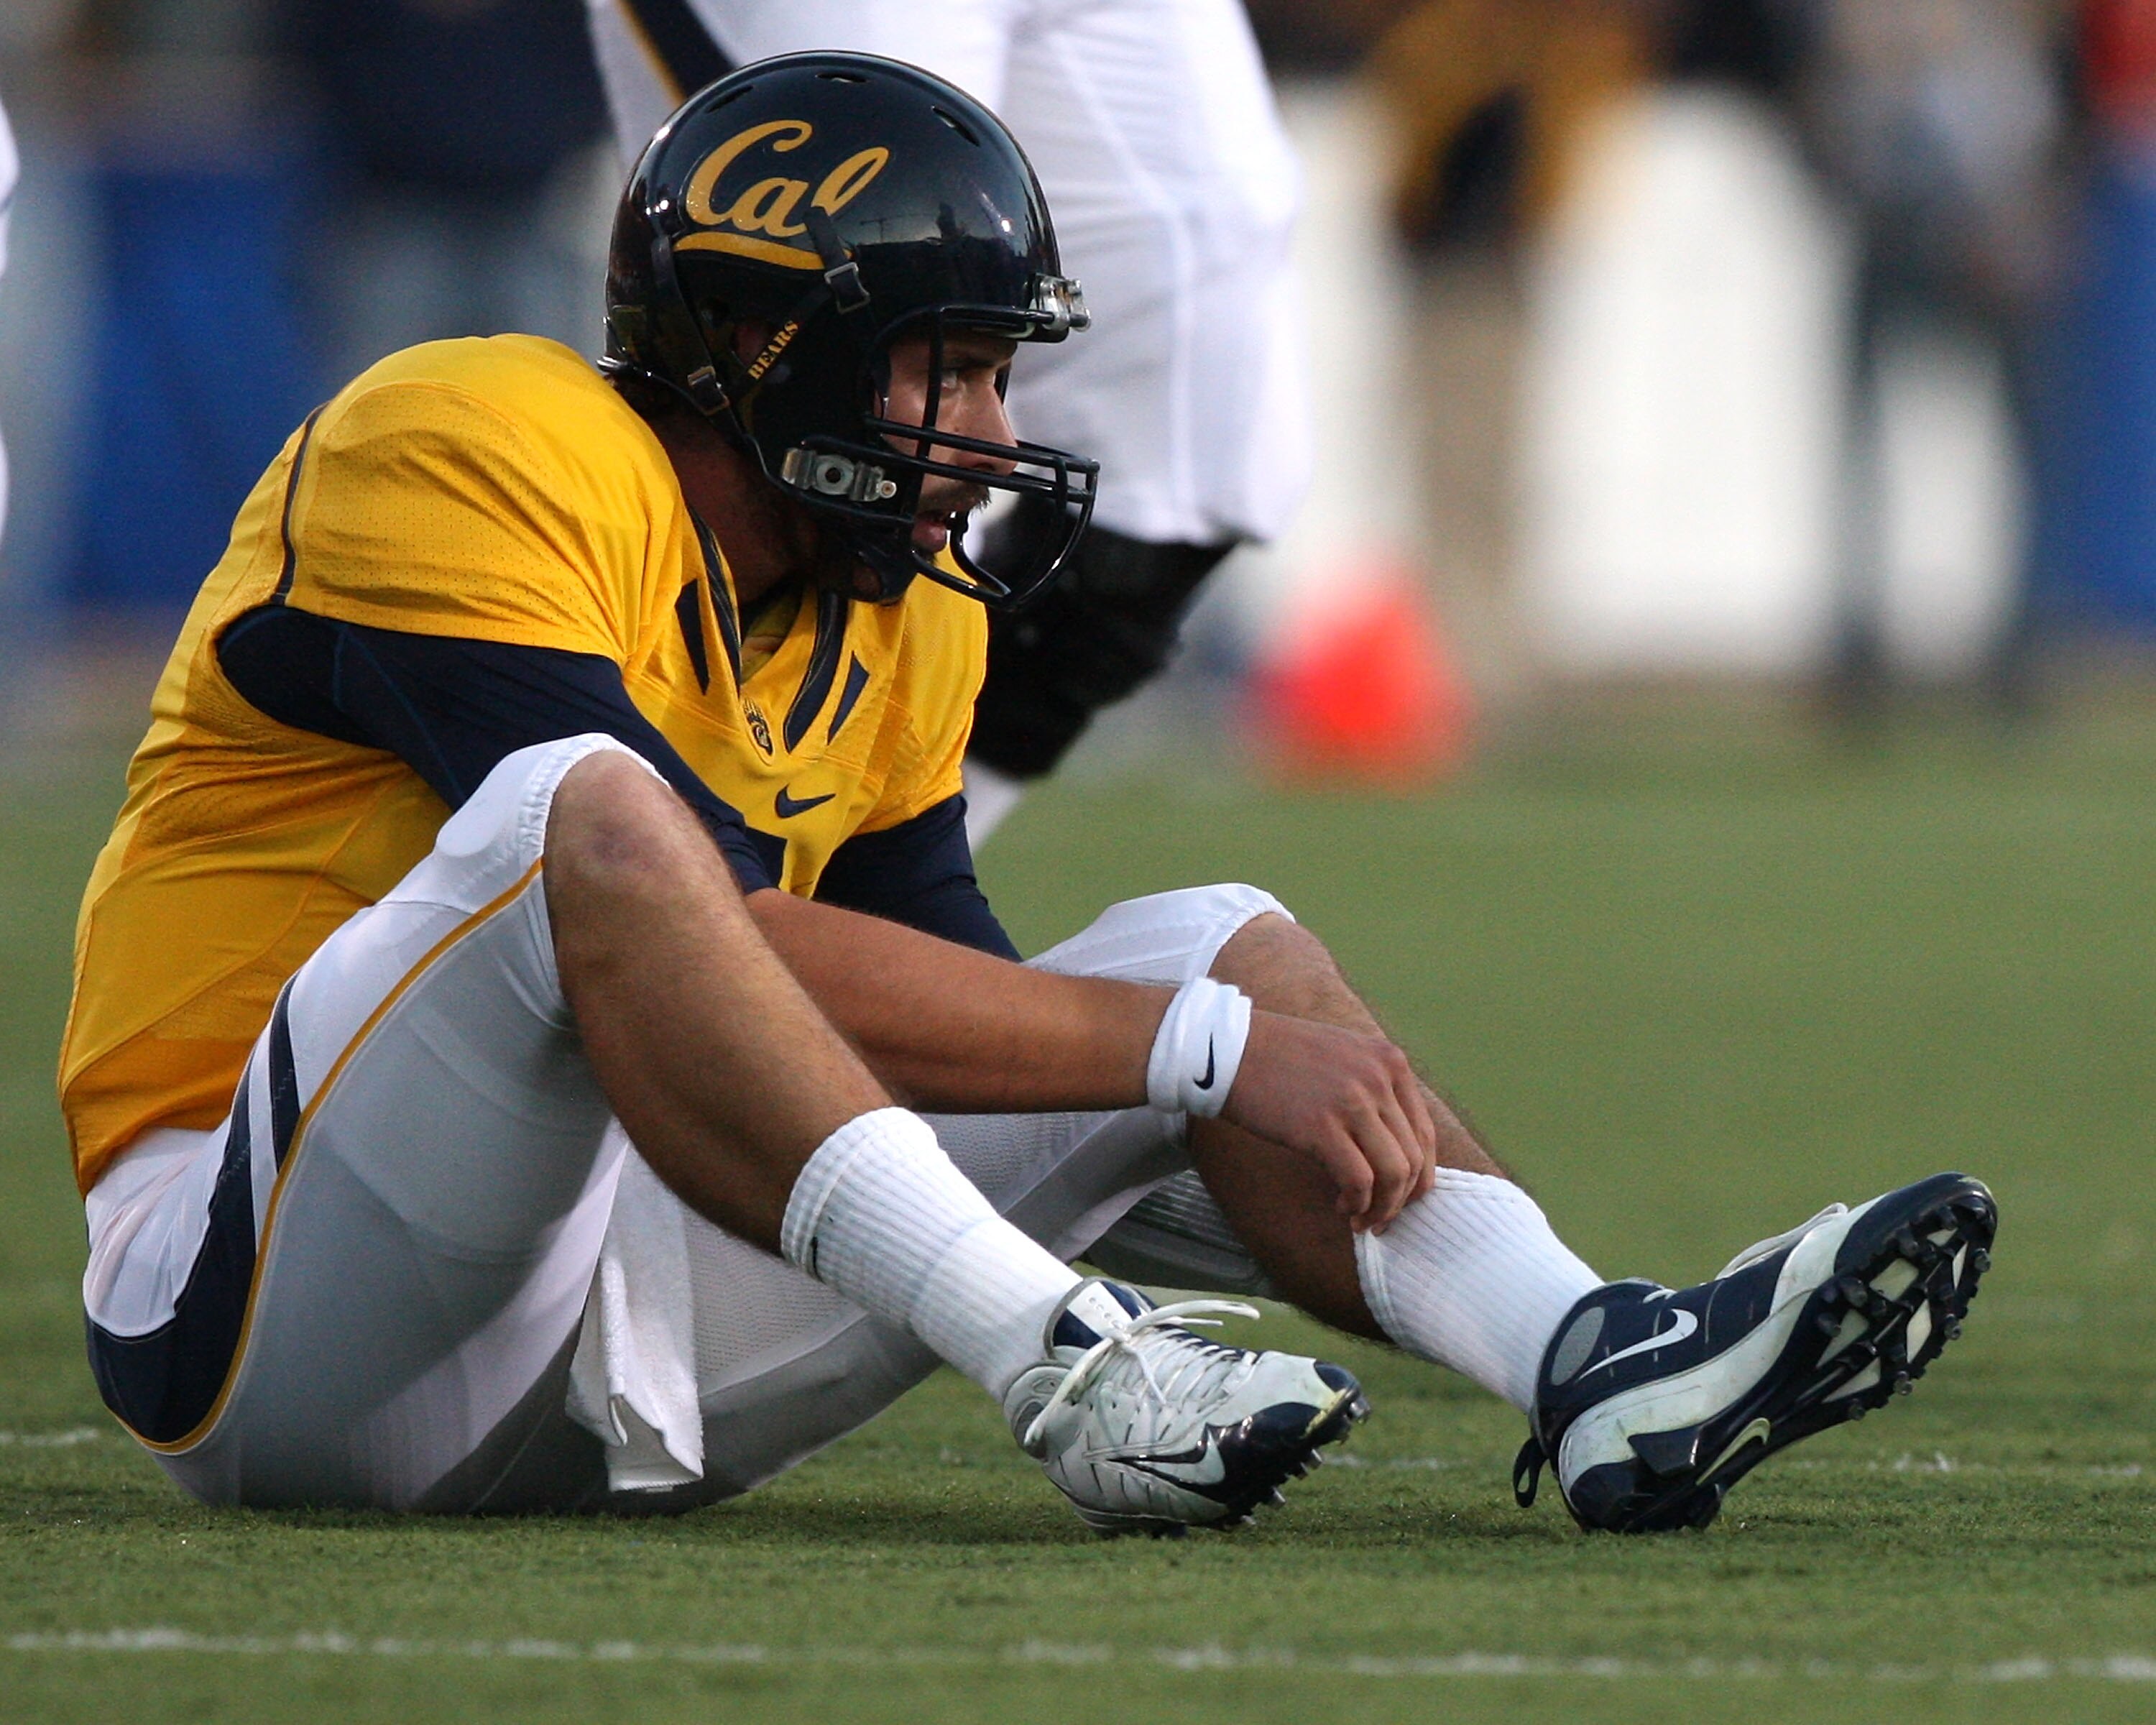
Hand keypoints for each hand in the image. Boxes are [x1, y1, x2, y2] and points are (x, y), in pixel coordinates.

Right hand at [1220, 1012, 1437, 1231]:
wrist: (1227, 1048)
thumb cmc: (1279, 1056)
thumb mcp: (1343, 1055)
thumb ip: (1375, 1088)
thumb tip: (1394, 1145)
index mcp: (1389, 1060)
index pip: (1424, 1133)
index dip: (1417, 1176)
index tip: (1400, 1198)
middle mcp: (1380, 1078)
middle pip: (1413, 1157)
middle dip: (1401, 1199)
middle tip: (1380, 1219)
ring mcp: (1353, 1102)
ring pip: (1393, 1174)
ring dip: (1382, 1208)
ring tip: (1360, 1219)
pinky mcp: (1321, 1127)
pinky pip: (1359, 1181)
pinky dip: (1356, 1203)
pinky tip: (1341, 1207)